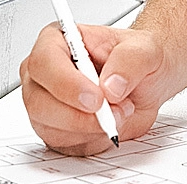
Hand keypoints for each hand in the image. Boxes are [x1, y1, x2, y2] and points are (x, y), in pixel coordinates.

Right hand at [20, 22, 170, 154]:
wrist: (148, 80)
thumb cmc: (139, 56)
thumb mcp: (146, 47)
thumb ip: (130, 60)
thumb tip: (111, 86)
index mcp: (59, 40)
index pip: (44, 62)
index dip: (66, 84)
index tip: (96, 98)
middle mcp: (45, 73)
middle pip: (39, 102)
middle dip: (79, 115)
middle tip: (113, 111)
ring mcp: (46, 104)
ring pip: (50, 128)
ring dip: (90, 128)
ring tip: (119, 112)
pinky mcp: (55, 130)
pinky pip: (64, 145)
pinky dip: (92, 139)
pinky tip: (110, 123)